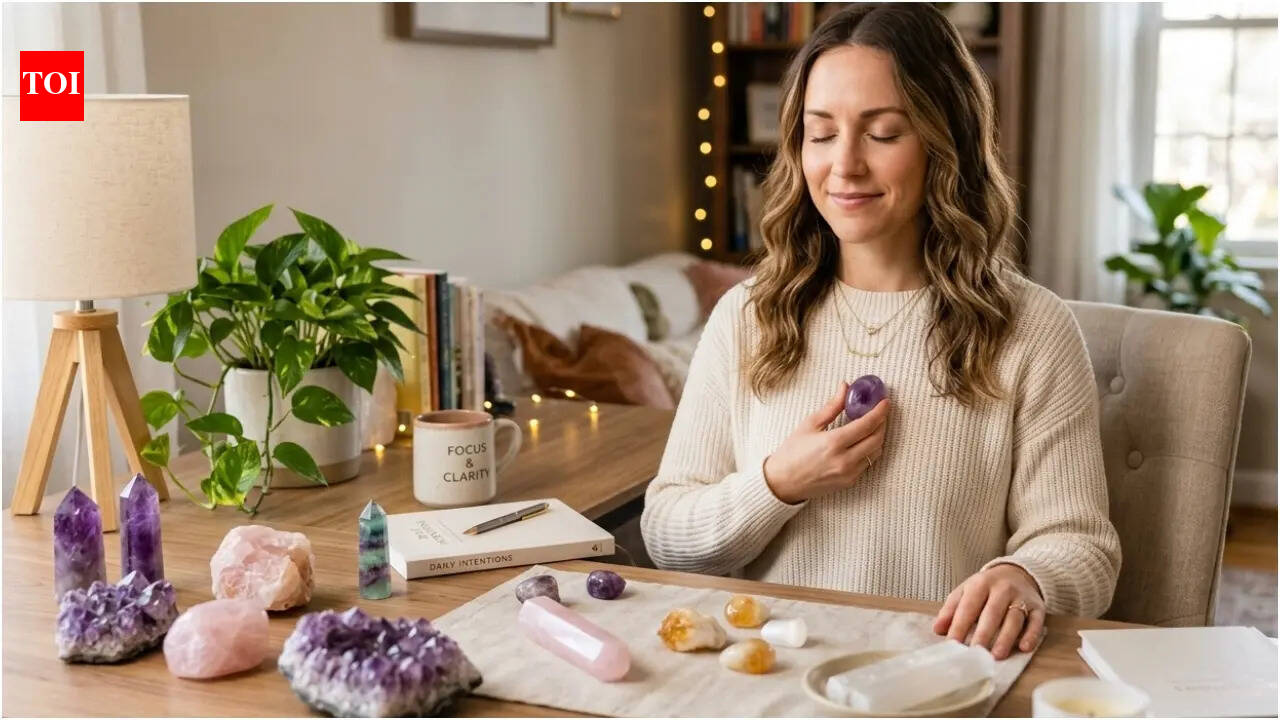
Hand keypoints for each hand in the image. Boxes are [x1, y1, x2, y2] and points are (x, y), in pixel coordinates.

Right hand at [763, 382, 888, 504]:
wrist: (783, 482)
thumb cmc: (792, 452)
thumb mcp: (810, 424)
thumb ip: (832, 406)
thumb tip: (845, 387)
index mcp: (833, 442)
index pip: (867, 424)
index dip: (880, 411)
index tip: (885, 402)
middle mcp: (845, 460)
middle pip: (877, 438)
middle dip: (882, 423)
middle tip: (880, 412)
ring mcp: (849, 473)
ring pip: (875, 452)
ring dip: (877, 437)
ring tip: (871, 426)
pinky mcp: (849, 482)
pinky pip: (867, 463)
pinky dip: (868, 450)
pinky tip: (861, 442)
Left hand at [932, 564, 1045, 659]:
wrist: (1018, 572)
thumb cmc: (987, 588)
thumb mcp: (966, 591)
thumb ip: (951, 609)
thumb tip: (938, 629)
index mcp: (981, 583)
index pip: (969, 606)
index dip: (960, 625)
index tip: (953, 643)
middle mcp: (1003, 588)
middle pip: (992, 612)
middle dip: (983, 633)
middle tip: (976, 652)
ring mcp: (1022, 597)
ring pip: (1014, 618)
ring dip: (1006, 637)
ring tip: (997, 655)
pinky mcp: (1038, 606)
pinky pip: (1036, 621)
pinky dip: (1032, 635)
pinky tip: (1024, 647)